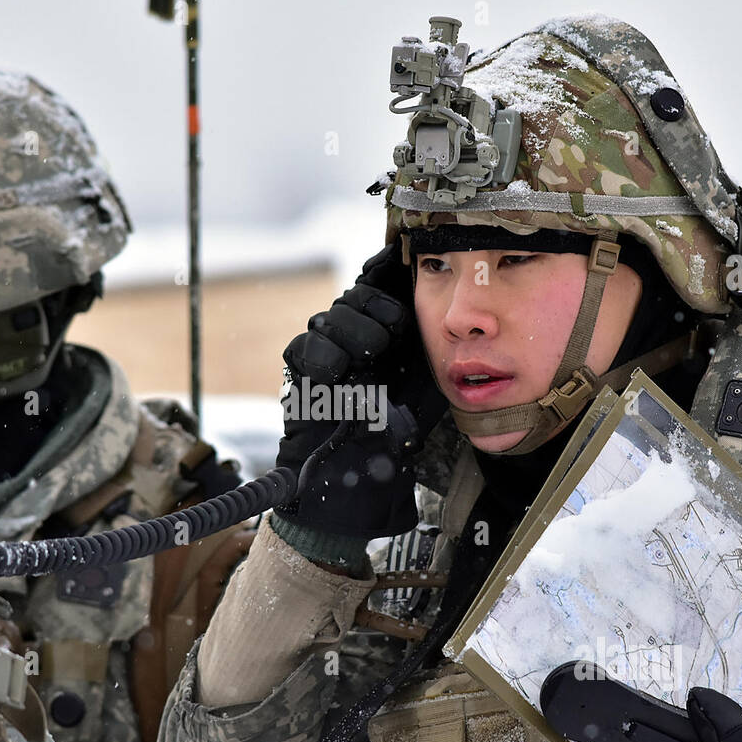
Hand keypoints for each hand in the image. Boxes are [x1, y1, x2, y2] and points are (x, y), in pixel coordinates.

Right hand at [275, 244, 442, 538]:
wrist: (360, 479)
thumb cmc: (399, 432)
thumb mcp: (429, 378)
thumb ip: (433, 339)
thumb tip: (442, 297)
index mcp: (383, 332)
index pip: (379, 285)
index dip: (386, 272)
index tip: (400, 262)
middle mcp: (351, 337)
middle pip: (357, 295)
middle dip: (377, 307)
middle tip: (392, 332)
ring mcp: (323, 352)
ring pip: (332, 315)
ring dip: (355, 331)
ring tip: (369, 356)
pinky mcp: (298, 372)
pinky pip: (305, 346)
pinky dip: (324, 356)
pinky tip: (339, 374)